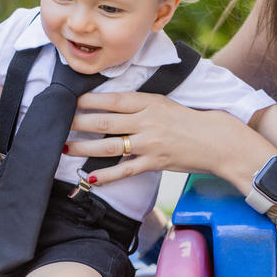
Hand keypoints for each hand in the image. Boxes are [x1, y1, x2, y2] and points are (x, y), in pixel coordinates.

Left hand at [66, 91, 268, 185]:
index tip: (70, 100)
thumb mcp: (165, 104)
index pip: (113, 99)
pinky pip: (125, 170)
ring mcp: (150, 144)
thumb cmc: (191, 121)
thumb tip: (111, 105)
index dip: (89, 100)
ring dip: (84, 147)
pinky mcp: (155, 163)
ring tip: (65, 147)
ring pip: (110, 145)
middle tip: (58, 122)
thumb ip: (140, 104)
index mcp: (150, 102)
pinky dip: (106, 175)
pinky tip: (89, 177)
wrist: (218, 142)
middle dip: (78, 122)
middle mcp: (147, 121)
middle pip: (105, 121)